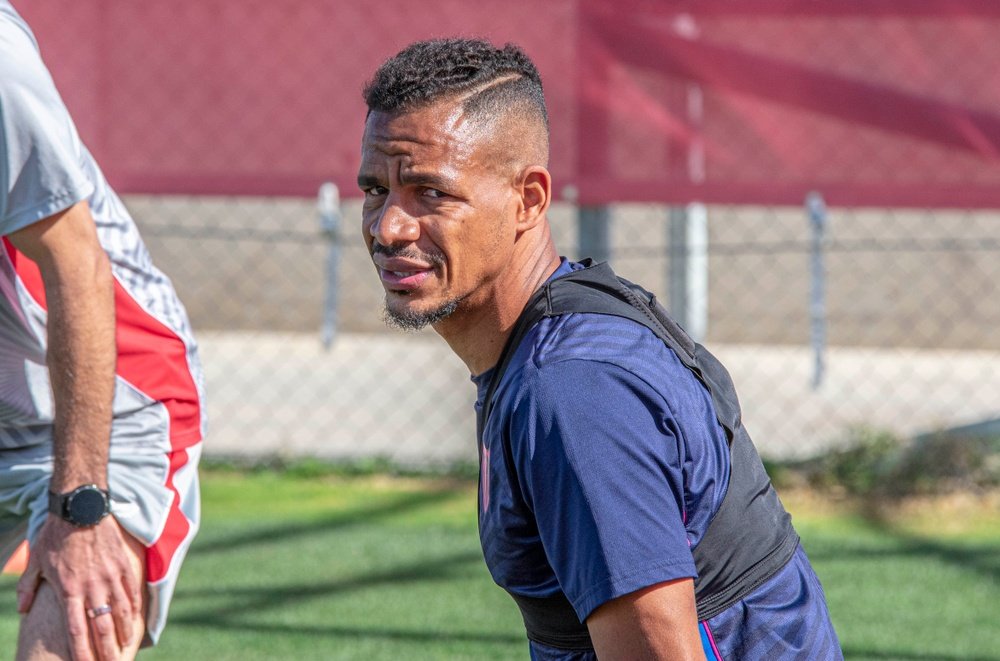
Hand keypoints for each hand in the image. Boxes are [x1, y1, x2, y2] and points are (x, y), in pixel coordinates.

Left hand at [17, 515, 142, 660]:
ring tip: (124, 649)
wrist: (81, 508)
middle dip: (107, 651)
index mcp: (68, 590)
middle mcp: (92, 587)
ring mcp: (111, 576)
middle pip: (102, 627)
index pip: (76, 630)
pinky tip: (134, 623)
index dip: (82, 652)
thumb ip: (28, 587)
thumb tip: (21, 610)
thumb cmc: (56, 535)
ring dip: (123, 634)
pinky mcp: (124, 565)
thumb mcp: (36, 561)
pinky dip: (134, 611)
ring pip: (121, 613)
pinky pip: (132, 593)